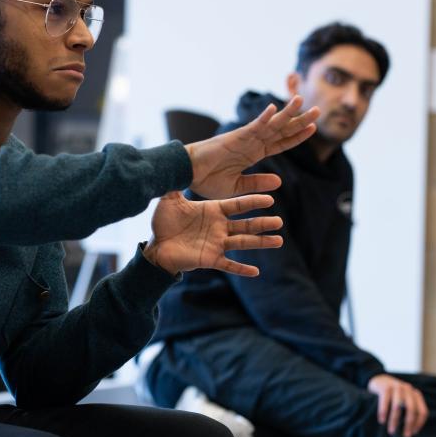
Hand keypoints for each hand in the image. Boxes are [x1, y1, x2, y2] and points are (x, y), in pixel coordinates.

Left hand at [143, 191, 281, 276]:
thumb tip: (175, 164)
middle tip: (279, 221)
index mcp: (213, 211)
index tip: (270, 199)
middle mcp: (219, 227)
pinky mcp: (210, 259)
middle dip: (263, 223)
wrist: (156, 246)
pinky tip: (255, 271)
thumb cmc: (163, 223)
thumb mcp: (169, 201)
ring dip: (260, 242)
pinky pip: (229, 265)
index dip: (253, 202)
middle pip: (246, 224)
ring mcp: (216, 244)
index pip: (238, 205)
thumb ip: (175, 185)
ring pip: (243, 242)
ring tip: (278, 241)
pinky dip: (241, 269)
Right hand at [185, 95, 319, 198]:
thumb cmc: (207, 181)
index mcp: (254, 153)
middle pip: (282, 130)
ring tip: (302, 100)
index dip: (297, 136)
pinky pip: (252, 126)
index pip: (281, 143)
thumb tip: (279, 181)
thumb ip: (258, 183)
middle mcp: (253, 142)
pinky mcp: (236, 137)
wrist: (188, 175)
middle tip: (318, 110)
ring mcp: (246, 138)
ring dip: (288, 113)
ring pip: (272, 124)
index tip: (313, 129)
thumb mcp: (238, 187)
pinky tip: (274, 108)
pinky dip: (263, 117)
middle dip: (300, 120)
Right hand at [367, 374, 428, 436]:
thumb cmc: (393, 396)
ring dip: (394, 420)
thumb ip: (409, 409)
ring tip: (391, 431)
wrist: (379, 380)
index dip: (419, 423)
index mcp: (415, 395)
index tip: (414, 433)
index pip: (422, 411)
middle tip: (405, 436)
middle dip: (409, 424)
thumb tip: (412, 432)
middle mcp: (408, 390)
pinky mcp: (385, 387)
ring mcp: (396, 387)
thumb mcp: (405, 400)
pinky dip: (383, 412)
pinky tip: (382, 420)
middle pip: (411, 409)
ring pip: (397, 406)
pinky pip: (385, 401)